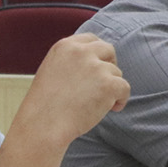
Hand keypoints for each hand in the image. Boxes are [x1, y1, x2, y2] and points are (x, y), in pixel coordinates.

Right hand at [8, 34, 130, 151]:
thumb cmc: (44, 107)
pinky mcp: (108, 84)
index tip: (99, 66)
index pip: (91, 40)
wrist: (43, 126)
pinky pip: (124, 88)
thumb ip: (71, 62)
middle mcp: (81, 52)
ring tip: (96, 105)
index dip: (98, 54)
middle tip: (105, 84)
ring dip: (110, 88)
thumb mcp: (51, 72)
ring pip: (116, 73)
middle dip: (110, 65)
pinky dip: (121, 100)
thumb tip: (94, 63)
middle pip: (108, 50)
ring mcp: (95, 67)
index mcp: (65, 47)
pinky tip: (111, 109)